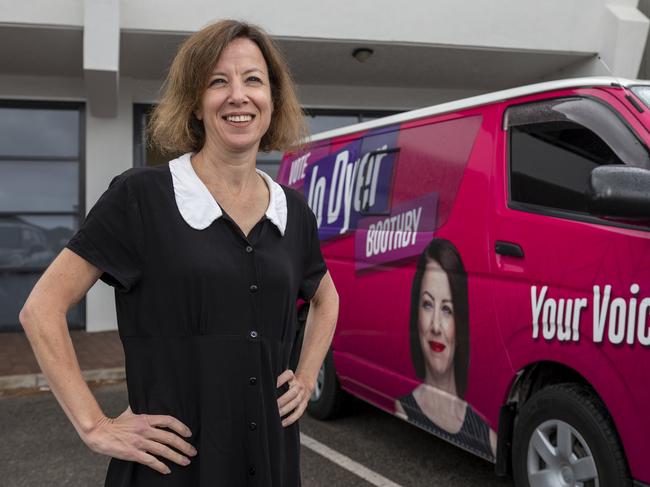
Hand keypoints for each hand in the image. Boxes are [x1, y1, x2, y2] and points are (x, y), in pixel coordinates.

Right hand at [82, 405, 197, 474]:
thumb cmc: (115, 423)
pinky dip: (160, 466)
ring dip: (177, 457)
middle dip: (184, 446)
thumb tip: (146, 401)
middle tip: (192, 451)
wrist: (99, 433)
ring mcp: (139, 442)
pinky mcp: (133, 453)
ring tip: (185, 461)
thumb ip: (141, 411)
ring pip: (163, 450)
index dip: (181, 427)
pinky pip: (150, 461)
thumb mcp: (130, 412)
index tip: (189, 434)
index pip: (168, 421)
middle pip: (169, 437)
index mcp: (146, 419)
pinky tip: (167, 470)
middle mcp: (145, 430)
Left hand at [276, 369, 312, 426]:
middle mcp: (298, 385)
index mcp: (292, 377)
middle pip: (293, 392)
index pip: (288, 375)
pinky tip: (283, 423)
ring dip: (286, 409)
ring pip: (296, 402)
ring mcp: (302, 395)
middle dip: (283, 400)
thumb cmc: (289, 382)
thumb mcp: (284, 377)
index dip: (281, 380)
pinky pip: (299, 412)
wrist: (305, 384)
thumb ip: (276, 381)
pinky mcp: (304, 404)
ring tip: (277, 414)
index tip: (273, 386)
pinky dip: (291, 419)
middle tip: (274, 405)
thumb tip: (263, 389)